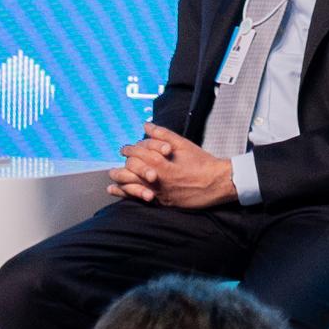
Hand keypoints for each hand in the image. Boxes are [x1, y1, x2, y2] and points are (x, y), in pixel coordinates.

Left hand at [114, 127, 236, 208]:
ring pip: (131, 186)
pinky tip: (116, 191)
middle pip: (131, 170)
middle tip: (119, 159)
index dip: (130, 149)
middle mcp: (157, 178)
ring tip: (112, 176)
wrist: (217, 183)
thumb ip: (162, 134)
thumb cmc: (201, 162)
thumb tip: (146, 126)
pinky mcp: (163, 203)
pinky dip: (126, 194)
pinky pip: (139, 199)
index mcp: (161, 162)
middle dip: (122, 164)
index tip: (126, 148)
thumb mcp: (183, 144)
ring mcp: (159, 192)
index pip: (137, 154)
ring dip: (119, 180)